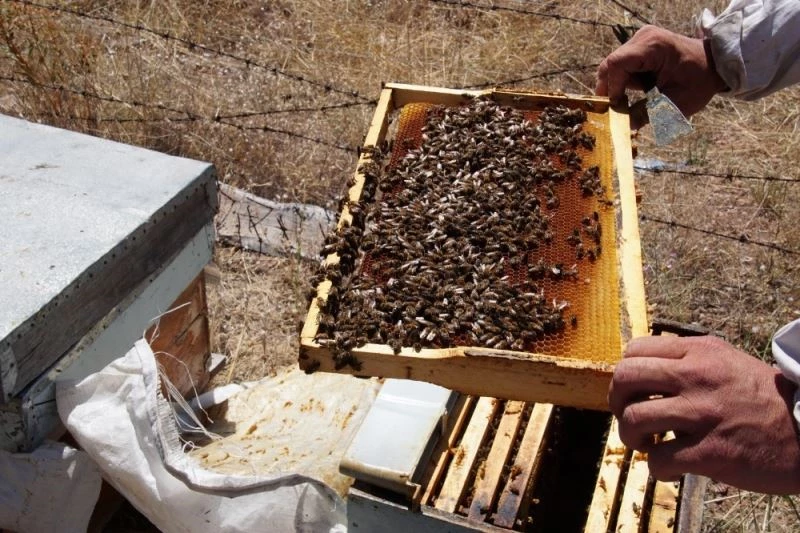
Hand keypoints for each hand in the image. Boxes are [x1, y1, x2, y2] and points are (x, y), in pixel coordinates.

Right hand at [596, 25, 727, 128]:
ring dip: (618, 86)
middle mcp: (643, 37)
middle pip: (611, 65)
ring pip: (613, 67)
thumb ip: (645, 115)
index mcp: (653, 46)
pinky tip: (639, 90)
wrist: (714, 66)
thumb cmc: (698, 83)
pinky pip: (621, 65)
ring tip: (630, 100)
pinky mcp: (640, 46)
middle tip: (616, 109)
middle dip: (610, 89)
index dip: (611, 87)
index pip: (617, 64)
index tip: (615, 107)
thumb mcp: (673, 104)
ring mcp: (640, 39)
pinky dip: (624, 81)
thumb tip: (622, 128)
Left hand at [609, 335, 799, 493]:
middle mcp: (697, 376)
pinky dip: (656, 468)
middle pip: (625, 378)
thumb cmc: (762, 398)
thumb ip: (686, 358)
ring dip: (631, 437)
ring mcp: (703, 414)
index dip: (624, 375)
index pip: (634, 351)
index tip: (633, 393)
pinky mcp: (712, 452)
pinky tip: (669, 466)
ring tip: (647, 443)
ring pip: (634, 419)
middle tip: (629, 417)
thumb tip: (640, 368)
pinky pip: (659, 459)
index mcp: (698, 351)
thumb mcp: (725, 360)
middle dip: (616, 402)